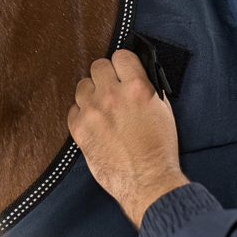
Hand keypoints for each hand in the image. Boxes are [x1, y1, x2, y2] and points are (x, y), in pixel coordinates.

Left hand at [68, 50, 188, 227]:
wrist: (147, 181)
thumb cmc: (159, 148)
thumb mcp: (163, 110)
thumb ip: (148, 88)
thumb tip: (136, 75)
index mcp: (137, 87)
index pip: (121, 55)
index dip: (123, 63)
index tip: (124, 71)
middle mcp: (112, 95)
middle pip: (98, 66)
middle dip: (107, 76)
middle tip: (113, 89)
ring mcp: (93, 111)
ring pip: (83, 85)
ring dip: (92, 93)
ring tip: (103, 108)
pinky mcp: (79, 129)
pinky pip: (73, 108)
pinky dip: (82, 114)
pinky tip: (95, 123)